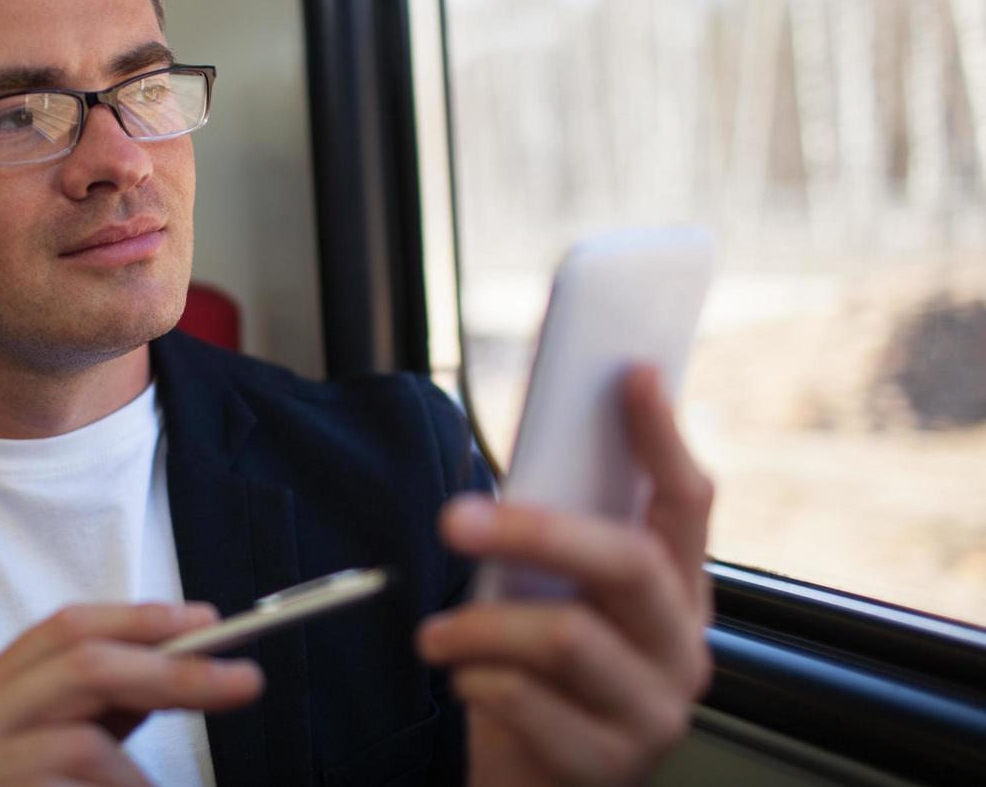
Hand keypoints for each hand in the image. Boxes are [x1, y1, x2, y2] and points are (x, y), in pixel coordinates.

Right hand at [0, 602, 262, 785]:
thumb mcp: (55, 748)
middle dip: (173, 674)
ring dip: (137, 779)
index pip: (65, 629)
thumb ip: (99, 707)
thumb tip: (177, 661)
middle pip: (84, 668)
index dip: (142, 620)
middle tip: (241, 682)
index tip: (207, 627)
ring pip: (84, 746)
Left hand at [417, 366, 713, 785]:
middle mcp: (680, 645)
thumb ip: (551, 540)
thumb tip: (519, 460)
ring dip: (483, 626)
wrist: (526, 779)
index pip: (687, 501)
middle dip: (537, 531)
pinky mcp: (613, 763)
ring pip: (572, 638)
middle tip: (456, 520)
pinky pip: (537, 707)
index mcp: (673, 590)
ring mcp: (654, 708)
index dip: (662, 437)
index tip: (633, 374)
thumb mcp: (546, 595)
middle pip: (631, 563)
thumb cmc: (533, 674)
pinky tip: (463, 682)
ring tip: (434, 634)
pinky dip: (483, 685)